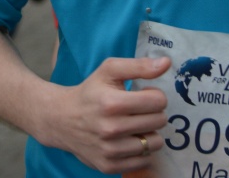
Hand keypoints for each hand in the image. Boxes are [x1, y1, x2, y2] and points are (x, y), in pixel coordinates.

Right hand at [38, 56, 169, 174]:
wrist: (61, 118)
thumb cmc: (90, 92)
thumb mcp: (109, 70)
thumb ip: (139, 66)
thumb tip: (167, 63)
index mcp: (111, 102)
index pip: (158, 101)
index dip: (154, 95)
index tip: (142, 95)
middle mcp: (111, 129)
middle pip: (159, 121)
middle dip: (152, 112)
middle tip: (136, 110)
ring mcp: (110, 150)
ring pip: (155, 143)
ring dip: (148, 133)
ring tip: (133, 126)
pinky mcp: (109, 166)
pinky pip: (144, 161)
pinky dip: (140, 151)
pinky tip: (127, 140)